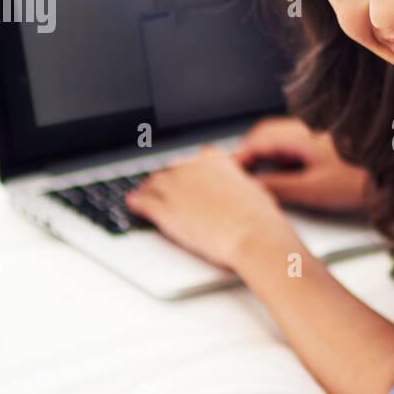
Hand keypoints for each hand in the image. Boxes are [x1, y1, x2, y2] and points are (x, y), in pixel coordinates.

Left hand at [125, 144, 292, 270]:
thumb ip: (239, 184)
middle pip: (171, 169)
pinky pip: (143, 202)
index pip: (195, 158)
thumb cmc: (259, 216)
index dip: (190, 170)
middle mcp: (190, 168)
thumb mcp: (255, 189)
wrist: (251, 235)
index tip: (189, 176)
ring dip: (148, 189)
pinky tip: (134, 205)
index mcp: (214, 158)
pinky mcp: (164, 210)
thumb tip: (240, 188)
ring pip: (153, 184)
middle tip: (166, 189)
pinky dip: (136, 203)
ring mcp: (174, 187)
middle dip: (168, 179)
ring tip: (144, 195)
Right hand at [233, 116, 370, 213]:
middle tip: (238, 178)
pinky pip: (295, 147)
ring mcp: (317, 134)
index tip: (226, 174)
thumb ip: (279, 188)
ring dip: (267, 158)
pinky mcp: (326, 143)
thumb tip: (252, 188)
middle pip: (265, 136)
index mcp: (299, 136)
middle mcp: (306, 129)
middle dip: (249, 156)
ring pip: (280, 141)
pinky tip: (287, 177)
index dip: (237, 158)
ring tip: (260, 182)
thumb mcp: (313, 190)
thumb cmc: (362, 179)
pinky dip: (284, 160)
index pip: (256, 141)